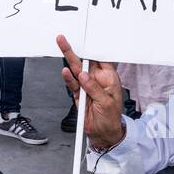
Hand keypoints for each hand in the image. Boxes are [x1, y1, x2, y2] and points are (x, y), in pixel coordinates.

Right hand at [57, 34, 124, 149]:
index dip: (93, 50)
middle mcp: (97, 80)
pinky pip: (72, 84)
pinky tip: (65, 71)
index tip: (85, 40)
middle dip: (76, 51)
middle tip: (64, 39)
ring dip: (68, 59)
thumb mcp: (107, 103)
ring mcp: (86, 87)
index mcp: (109, 79)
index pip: (101, 60)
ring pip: (75, 71)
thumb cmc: (111, 118)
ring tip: (62, 46)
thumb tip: (83, 76)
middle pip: (85, 62)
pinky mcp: (78, 95)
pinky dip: (68, 78)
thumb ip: (95, 89)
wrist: (103, 134)